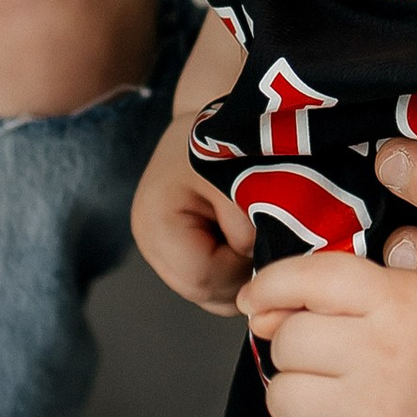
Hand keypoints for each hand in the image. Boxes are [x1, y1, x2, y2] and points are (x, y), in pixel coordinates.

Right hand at [131, 112, 253, 312]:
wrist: (216, 122)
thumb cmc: (224, 140)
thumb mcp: (239, 173)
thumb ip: (245, 221)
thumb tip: (254, 262)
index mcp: (155, 223)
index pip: (201, 278)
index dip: (240, 268)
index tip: (261, 237)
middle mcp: (151, 245)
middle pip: (203, 292)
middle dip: (241, 275)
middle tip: (265, 239)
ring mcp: (162, 253)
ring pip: (210, 294)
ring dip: (240, 274)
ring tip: (255, 235)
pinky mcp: (180, 253)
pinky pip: (213, 282)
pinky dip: (235, 269)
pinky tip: (245, 241)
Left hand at [242, 245, 416, 416]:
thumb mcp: (390, 290)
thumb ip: (320, 286)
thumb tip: (255, 312)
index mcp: (395, 303)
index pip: (313, 280)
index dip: (270, 285)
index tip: (254, 300)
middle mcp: (386, 357)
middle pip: (288, 343)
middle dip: (293, 347)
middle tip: (326, 356)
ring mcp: (375, 416)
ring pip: (281, 397)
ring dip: (292, 394)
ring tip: (327, 392)